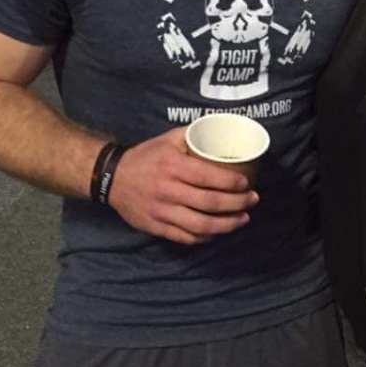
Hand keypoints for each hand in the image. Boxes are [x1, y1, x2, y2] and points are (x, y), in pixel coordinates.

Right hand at [108, 127, 259, 243]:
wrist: (112, 177)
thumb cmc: (146, 156)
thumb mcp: (169, 138)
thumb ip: (194, 134)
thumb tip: (222, 128)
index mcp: (173, 166)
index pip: (210, 177)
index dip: (233, 183)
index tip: (247, 184)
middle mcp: (169, 191)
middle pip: (210, 203)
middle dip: (237, 204)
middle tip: (252, 201)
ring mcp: (162, 212)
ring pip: (201, 226)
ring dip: (227, 225)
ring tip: (243, 219)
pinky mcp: (157, 227)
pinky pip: (185, 237)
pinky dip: (205, 238)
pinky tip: (218, 232)